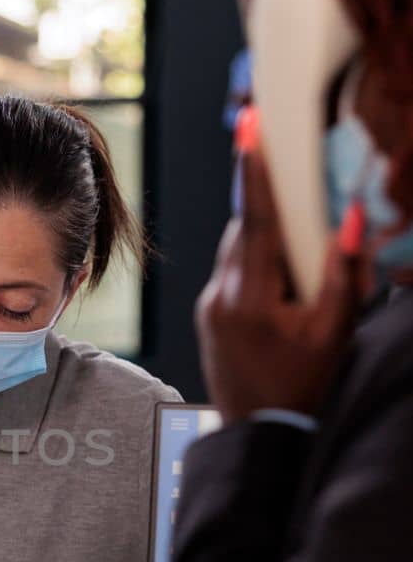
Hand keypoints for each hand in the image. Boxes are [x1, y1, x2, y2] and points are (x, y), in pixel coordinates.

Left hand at [196, 150, 367, 422]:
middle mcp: (221, 296)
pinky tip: (282, 290)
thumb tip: (352, 220)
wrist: (258, 434)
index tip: (251, 127)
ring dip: (268, 241)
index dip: (257, 170)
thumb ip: (344, 274)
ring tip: (296, 272)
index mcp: (250, 299)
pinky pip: (234, 272)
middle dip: (274, 208)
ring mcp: (209, 306)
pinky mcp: (208, 314)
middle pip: (247, 230)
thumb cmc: (303, 387)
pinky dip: (258, 265)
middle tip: (297, 185)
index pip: (256, 220)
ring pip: (239, 250)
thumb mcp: (334, 333)